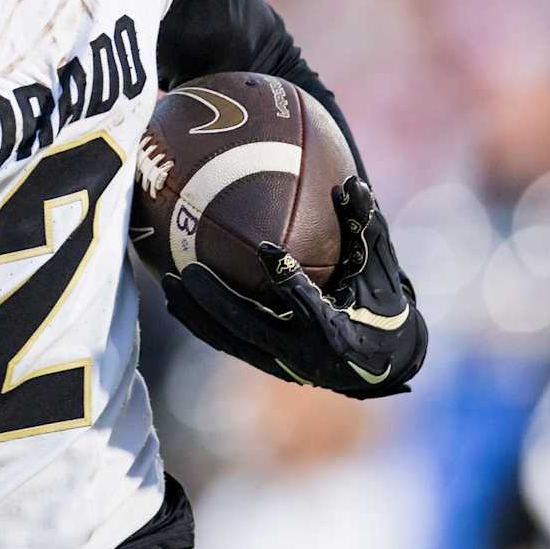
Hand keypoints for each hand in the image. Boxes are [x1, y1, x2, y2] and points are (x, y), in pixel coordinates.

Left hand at [162, 176, 426, 397]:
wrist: (382, 363)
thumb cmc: (383, 309)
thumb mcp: (381, 273)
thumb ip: (367, 231)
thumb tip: (351, 184)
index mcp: (339, 333)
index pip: (309, 305)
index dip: (288, 280)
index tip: (266, 249)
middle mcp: (305, 355)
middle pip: (253, 327)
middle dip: (218, 301)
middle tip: (189, 269)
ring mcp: (282, 363)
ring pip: (231, 340)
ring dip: (196, 313)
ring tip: (167, 282)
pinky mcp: (266, 364)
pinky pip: (227, 342)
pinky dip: (200, 322)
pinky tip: (174, 299)